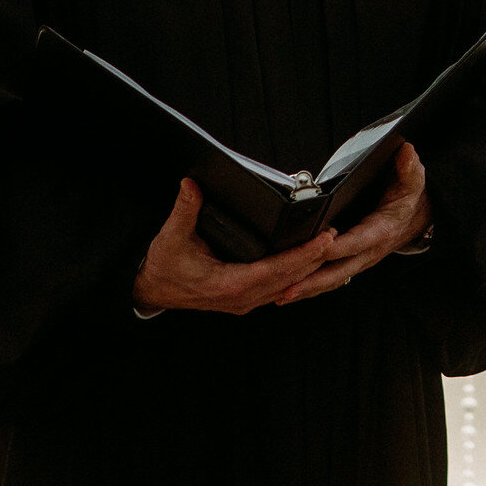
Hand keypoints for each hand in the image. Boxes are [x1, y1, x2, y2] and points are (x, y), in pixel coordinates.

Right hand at [131, 178, 337, 314]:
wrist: (151, 291)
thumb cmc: (162, 267)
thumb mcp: (170, 238)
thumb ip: (184, 210)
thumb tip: (191, 184)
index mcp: (227, 285)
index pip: (274, 270)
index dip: (301, 255)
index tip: (323, 240)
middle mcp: (240, 298)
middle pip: (288, 279)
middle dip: (313, 258)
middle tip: (335, 235)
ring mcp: (244, 302)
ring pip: (286, 286)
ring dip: (308, 267)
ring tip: (328, 244)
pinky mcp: (244, 299)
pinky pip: (277, 289)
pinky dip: (295, 275)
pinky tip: (308, 263)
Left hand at [276, 143, 432, 305]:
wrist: (418, 217)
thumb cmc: (410, 198)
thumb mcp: (413, 180)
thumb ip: (409, 167)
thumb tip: (406, 152)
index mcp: (380, 231)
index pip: (355, 241)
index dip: (336, 246)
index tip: (316, 248)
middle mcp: (369, 252)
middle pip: (338, 271)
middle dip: (312, 281)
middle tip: (286, 288)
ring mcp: (360, 261)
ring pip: (332, 280)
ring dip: (307, 289)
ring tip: (280, 297)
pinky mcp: (352, 264)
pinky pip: (331, 280)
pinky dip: (311, 289)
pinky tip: (290, 293)